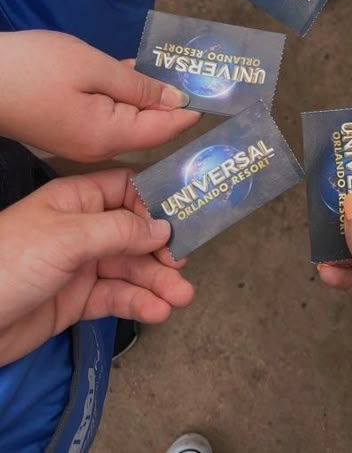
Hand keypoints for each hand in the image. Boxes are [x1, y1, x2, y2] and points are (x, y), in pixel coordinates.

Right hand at [0, 30, 200, 161]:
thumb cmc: (34, 69)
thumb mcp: (94, 69)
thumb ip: (139, 87)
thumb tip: (177, 99)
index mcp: (109, 136)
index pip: (163, 130)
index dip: (189, 113)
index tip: (216, 97)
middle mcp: (99, 147)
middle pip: (149, 129)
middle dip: (174, 106)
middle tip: (203, 81)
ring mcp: (82, 141)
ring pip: (129, 120)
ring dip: (150, 98)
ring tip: (177, 73)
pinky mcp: (69, 129)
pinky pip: (109, 115)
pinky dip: (125, 96)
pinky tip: (136, 73)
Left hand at [0, 169, 193, 364]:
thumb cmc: (12, 262)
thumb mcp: (67, 237)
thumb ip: (119, 231)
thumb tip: (163, 228)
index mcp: (77, 200)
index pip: (127, 190)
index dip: (155, 202)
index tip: (182, 218)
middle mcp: (83, 229)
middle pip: (135, 234)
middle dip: (162, 251)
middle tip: (183, 266)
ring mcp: (81, 266)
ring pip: (130, 269)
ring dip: (157, 282)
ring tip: (181, 298)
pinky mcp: (77, 301)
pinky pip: (116, 297)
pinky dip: (139, 303)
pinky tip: (157, 311)